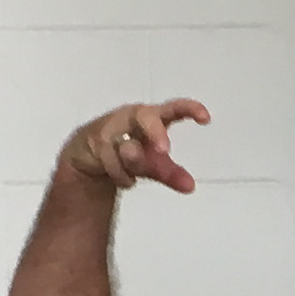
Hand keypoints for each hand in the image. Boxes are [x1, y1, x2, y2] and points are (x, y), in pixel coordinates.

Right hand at [60, 100, 207, 195]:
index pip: (172, 108)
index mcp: (151, 117)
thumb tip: (190, 187)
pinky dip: (120, 174)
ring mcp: (111, 128)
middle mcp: (131, 117)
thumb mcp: (151, 162)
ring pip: (125, 144)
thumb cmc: (126, 149)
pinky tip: (124, 179)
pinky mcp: (94, 142)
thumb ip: (170, 173)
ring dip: (133, 161)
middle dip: (155, 132)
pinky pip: (109, 160)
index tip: (206, 118)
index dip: (189, 109)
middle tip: (165, 150)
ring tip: (133, 175)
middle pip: (145, 116)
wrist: (88, 154)